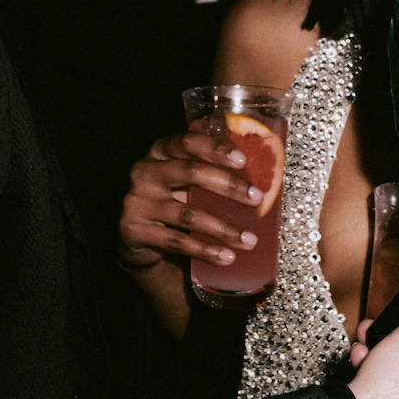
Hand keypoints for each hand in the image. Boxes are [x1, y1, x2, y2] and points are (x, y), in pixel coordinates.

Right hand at [118, 130, 262, 271]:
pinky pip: (176, 241)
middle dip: (228, 185)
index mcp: (160, 151)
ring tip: (249, 240)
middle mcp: (144, 171)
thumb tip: (265, 177)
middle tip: (256, 199)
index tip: (243, 160)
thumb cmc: (173, 200)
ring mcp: (136, 201)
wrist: (138, 236)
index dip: (215, 149)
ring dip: (223, 229)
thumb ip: (210, 172)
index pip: (187, 142)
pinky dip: (205, 250)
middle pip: (190, 172)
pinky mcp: (134, 230)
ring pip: (187, 214)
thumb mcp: (186, 181)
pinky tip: (226, 257)